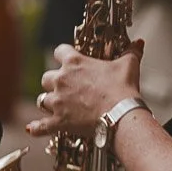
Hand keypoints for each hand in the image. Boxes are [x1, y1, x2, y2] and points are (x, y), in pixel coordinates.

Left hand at [26, 41, 143, 136]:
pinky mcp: (58, 121)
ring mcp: (57, 102)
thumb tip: (139, 42)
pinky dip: (36, 127)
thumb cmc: (122, 89)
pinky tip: (32, 128)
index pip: (59, 51)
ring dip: (48, 102)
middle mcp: (61, 80)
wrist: (120, 115)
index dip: (63, 55)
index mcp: (74, 63)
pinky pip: (41, 125)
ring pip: (42, 100)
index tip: (68, 59)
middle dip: (54, 82)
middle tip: (65, 87)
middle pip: (46, 77)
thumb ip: (131, 52)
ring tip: (57, 106)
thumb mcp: (128, 65)